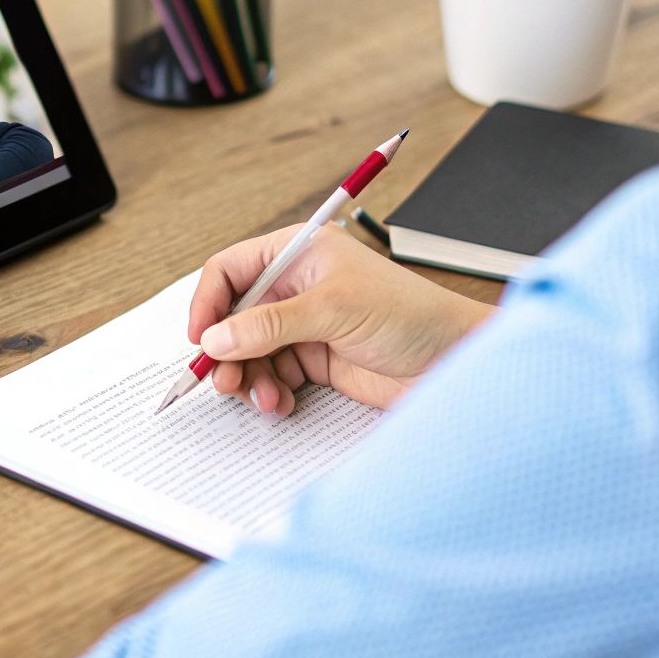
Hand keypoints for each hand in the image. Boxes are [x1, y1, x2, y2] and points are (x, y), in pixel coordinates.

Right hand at [189, 225, 494, 415]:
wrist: (455, 360)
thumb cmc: (411, 315)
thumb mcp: (334, 310)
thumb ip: (270, 324)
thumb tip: (218, 337)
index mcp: (299, 253)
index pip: (231, 270)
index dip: (209, 303)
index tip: (202, 338)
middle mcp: (297, 286)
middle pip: (235, 317)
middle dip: (226, 351)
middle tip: (224, 381)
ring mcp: (305, 325)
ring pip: (250, 352)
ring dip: (248, 378)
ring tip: (263, 398)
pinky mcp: (317, 360)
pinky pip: (273, 377)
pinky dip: (269, 393)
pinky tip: (281, 404)